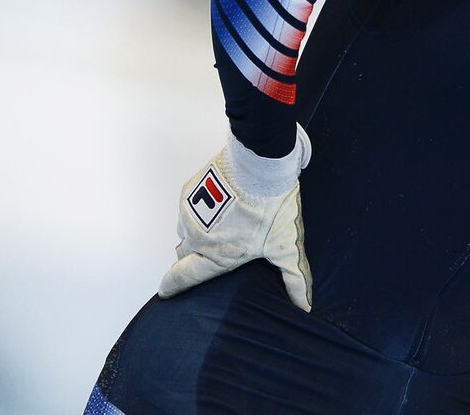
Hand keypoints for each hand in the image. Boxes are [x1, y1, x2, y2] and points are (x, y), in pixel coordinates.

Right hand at [158, 125, 312, 309]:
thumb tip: (305, 306)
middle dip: (190, 259)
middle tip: (204, 256)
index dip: (173, 285)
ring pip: (184, 232)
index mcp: (217, 255)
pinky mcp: (188, 192)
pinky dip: (195, 213)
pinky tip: (214, 208)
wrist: (259, 163)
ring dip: (195, 234)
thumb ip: (294, 278)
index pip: (186, 277)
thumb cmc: (272, 206)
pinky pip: (186, 209)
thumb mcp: (286, 245)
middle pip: (183, 255)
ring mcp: (190, 214)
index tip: (164, 292)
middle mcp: (197, 238)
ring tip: (217, 229)